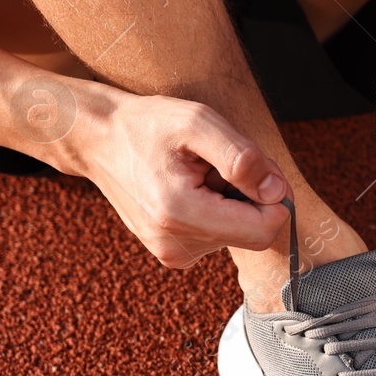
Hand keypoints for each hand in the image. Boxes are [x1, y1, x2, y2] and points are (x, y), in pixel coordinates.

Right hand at [53, 86, 290, 267]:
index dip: (274, 198)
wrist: (99, 139)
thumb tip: (276, 192)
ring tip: (197, 174)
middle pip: (254, 233)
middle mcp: (176, 245)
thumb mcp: (198, 122)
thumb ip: (242, 158)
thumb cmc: (148, 125)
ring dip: (231, 202)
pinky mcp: (173, 254)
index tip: (257, 168)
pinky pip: (218, 236)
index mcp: (181, 215)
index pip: (263, 230)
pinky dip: (216, 211)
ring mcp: (172, 254)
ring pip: (237, 234)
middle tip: (220, 166)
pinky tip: (190, 189)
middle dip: (251, 198)